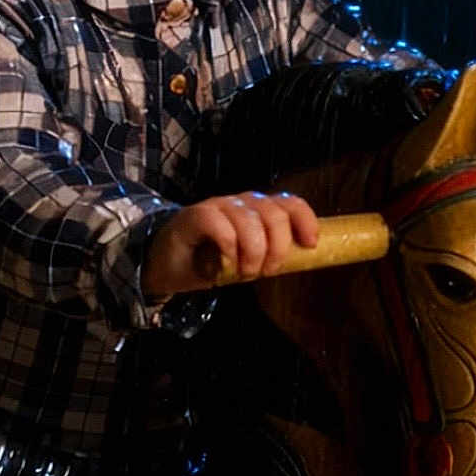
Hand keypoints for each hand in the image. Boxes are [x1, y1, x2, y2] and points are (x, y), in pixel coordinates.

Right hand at [142, 192, 319, 297]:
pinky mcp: (194, 215)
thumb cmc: (209, 262)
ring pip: (249, 220)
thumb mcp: (247, 259)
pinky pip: (219, 224)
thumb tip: (303, 258)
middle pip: (274, 214)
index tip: (310, 244)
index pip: (289, 203)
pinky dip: (228, 247)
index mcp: (257, 210)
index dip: (305, 220)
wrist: (164, 266)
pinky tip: (225, 262)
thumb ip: (269, 252)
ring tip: (244, 272)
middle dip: (277, 248)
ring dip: (253, 253)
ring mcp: (217, 206)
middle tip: (266, 271)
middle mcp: (240, 203)